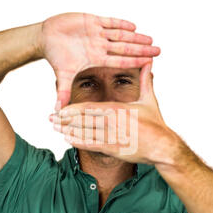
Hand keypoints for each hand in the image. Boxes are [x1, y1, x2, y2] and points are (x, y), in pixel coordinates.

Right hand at [40, 13, 160, 110]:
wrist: (46, 38)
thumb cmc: (55, 56)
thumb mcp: (63, 75)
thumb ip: (64, 91)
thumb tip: (59, 110)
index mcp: (96, 58)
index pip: (119, 60)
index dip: (134, 61)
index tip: (149, 62)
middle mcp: (100, 46)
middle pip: (125, 48)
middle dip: (142, 49)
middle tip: (158, 50)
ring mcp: (97, 33)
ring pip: (121, 35)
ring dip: (135, 37)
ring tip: (150, 39)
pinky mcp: (92, 20)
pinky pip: (110, 22)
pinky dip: (120, 23)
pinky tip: (133, 26)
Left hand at [49, 63, 180, 165]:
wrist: (163, 146)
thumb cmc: (156, 123)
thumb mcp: (149, 100)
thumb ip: (145, 81)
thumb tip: (149, 63)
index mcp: (117, 109)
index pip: (88, 108)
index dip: (72, 109)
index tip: (61, 109)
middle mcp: (111, 122)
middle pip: (81, 120)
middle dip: (64, 119)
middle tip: (50, 118)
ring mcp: (111, 136)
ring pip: (83, 132)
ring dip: (67, 131)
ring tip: (55, 129)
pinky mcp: (113, 149)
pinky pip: (91, 145)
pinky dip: (78, 142)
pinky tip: (68, 140)